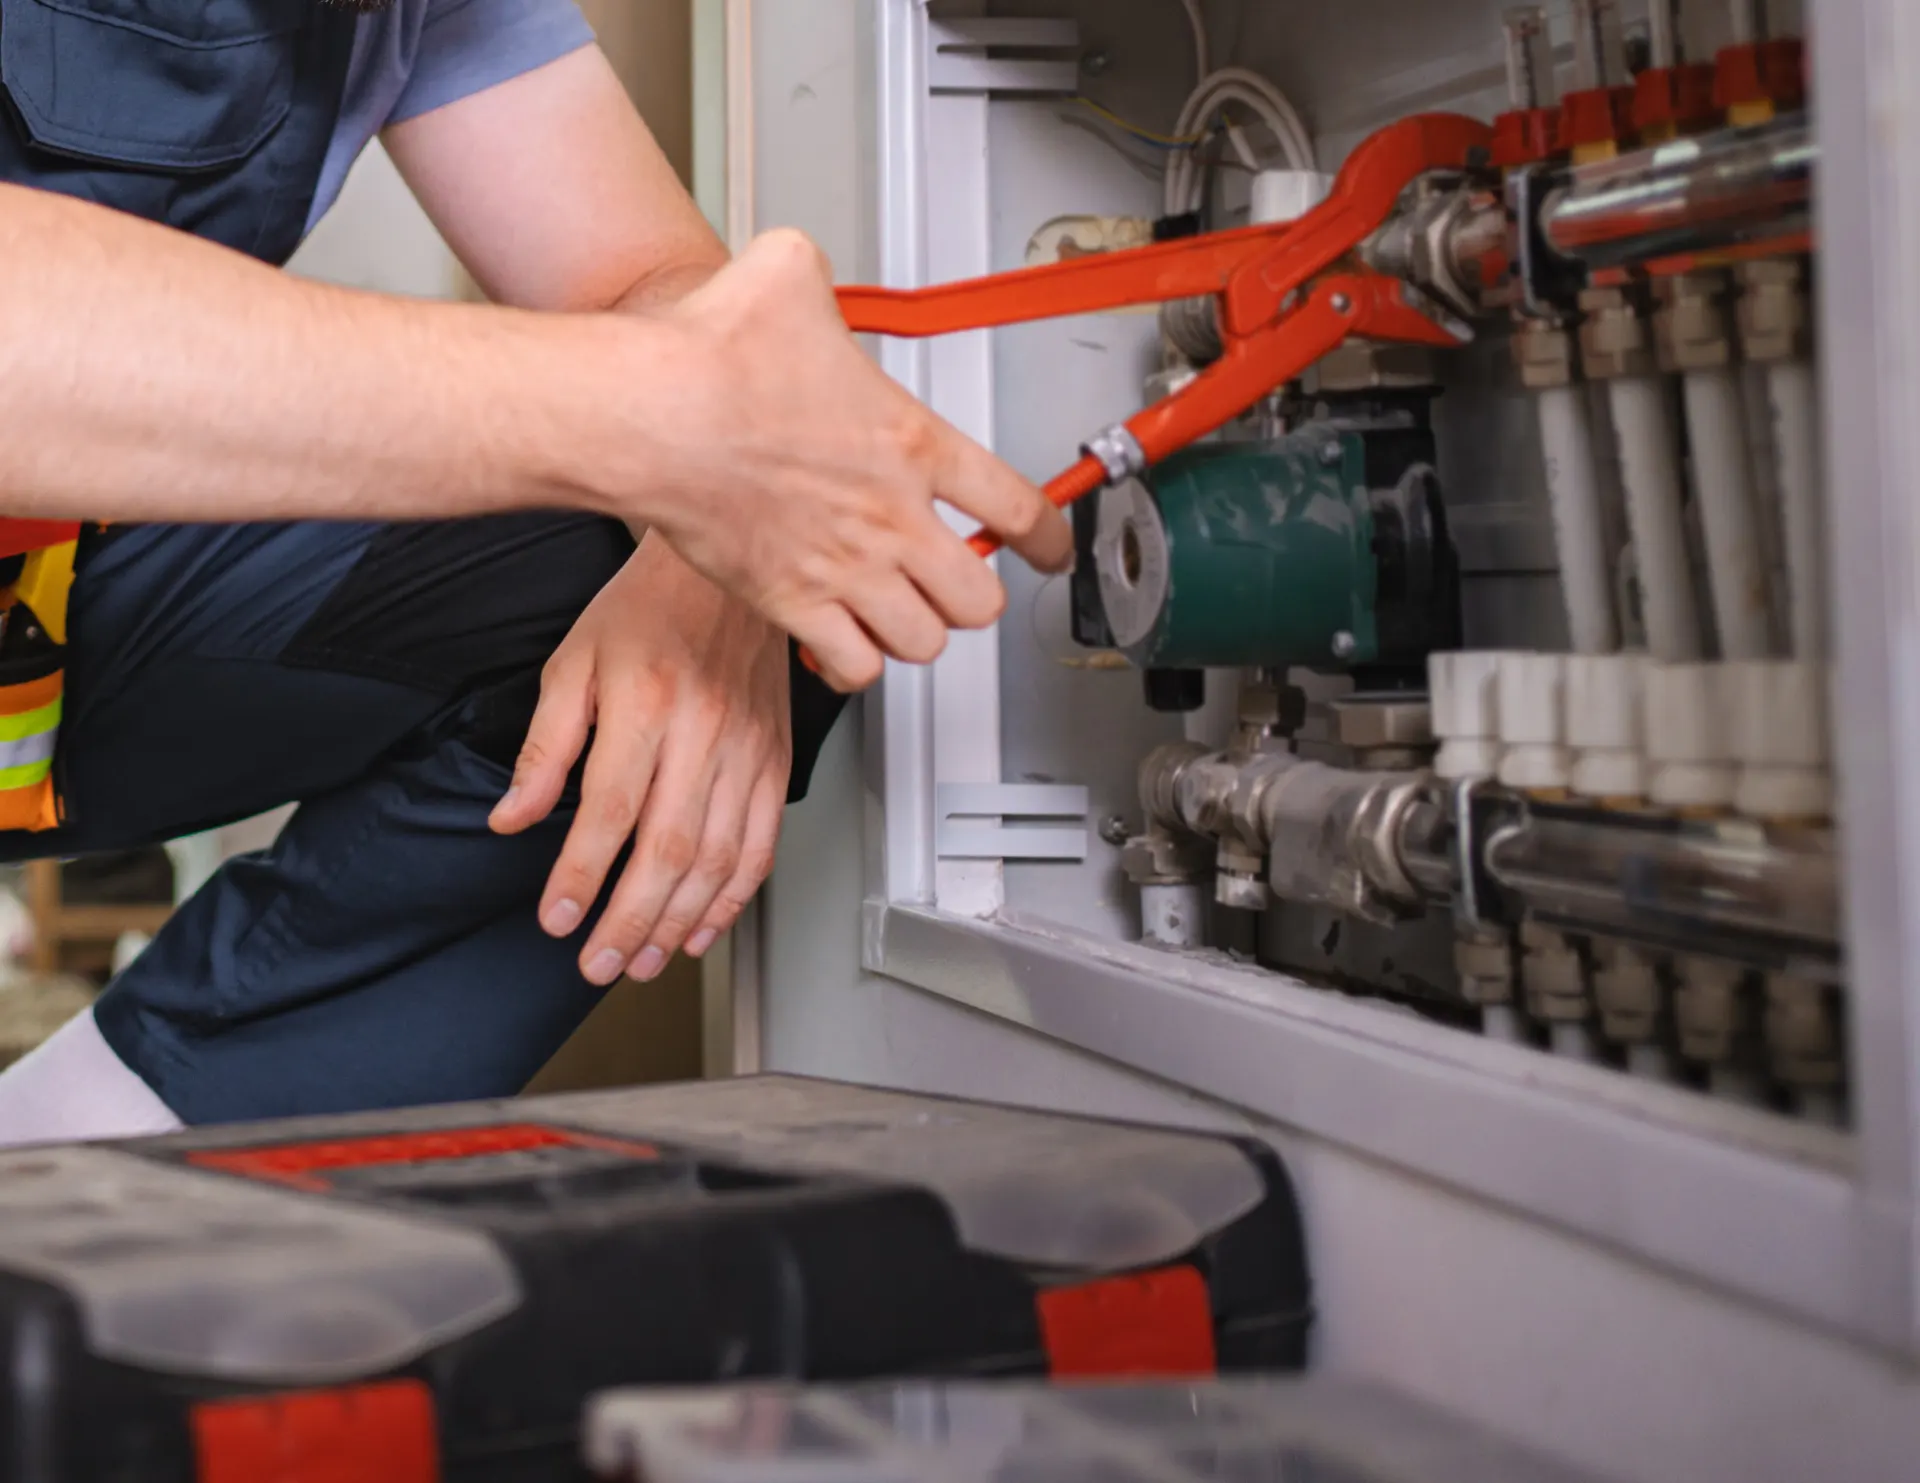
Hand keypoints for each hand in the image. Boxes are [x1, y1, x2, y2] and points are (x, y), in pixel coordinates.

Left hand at [489, 534, 791, 985]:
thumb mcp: (573, 662)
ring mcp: (748, 750)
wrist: (728, 567)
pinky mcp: (776, 760)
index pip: (610, 812)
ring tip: (645, 959)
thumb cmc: (649, 607)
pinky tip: (704, 924)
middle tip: (600, 963)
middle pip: (669, 850)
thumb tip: (514, 817)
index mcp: (647, 705)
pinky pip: (762, 843)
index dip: (582, 876)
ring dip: (681, 921)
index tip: (558, 919)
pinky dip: (735, 896)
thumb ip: (545, 747)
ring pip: (719, 858)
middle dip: (631, 920)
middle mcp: (704, 732)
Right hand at [573, 229, 1074, 692]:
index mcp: (911, 442)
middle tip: (959, 579)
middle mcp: (891, 518)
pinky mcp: (790, 604)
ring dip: (919, 632)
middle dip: (975, 594)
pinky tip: (844, 644)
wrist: (652, 417)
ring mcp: (844, 569)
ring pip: (925, 642)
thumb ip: (815, 276)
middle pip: (980, 597)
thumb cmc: (710, 355)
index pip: (1017, 508)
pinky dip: (855, 666)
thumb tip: (799, 270)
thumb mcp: (786, 274)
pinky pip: (854, 669)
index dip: (1050, 538)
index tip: (1051, 549)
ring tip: (904, 613)